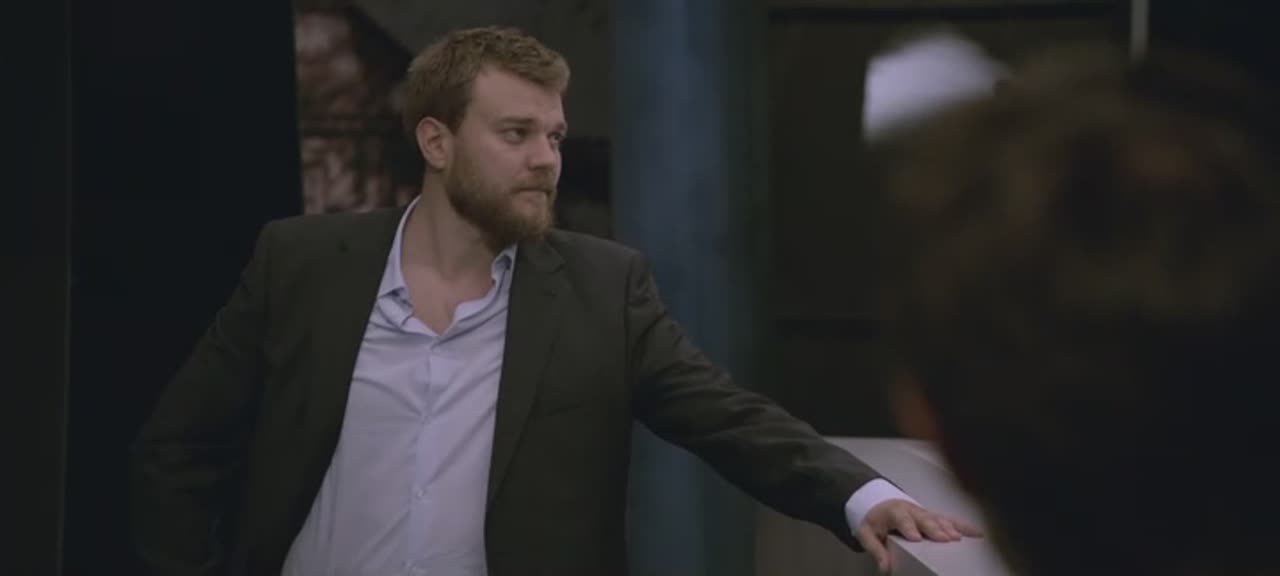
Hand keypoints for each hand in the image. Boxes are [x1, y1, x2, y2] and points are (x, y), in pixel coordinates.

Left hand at [855, 499, 982, 572]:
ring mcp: (926, 514)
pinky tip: (978, 534)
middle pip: (926, 519)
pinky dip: (965, 526)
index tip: (917, 538)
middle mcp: (913, 511)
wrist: (879, 505)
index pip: (903, 519)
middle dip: (935, 529)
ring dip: (951, 528)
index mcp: (895, 513)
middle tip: (945, 539)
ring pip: (940, 519)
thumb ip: (875, 550)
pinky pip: (951, 520)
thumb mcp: (867, 534)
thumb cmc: (875, 521)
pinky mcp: (935, 518)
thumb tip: (885, 567)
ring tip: (960, 539)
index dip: (910, 528)